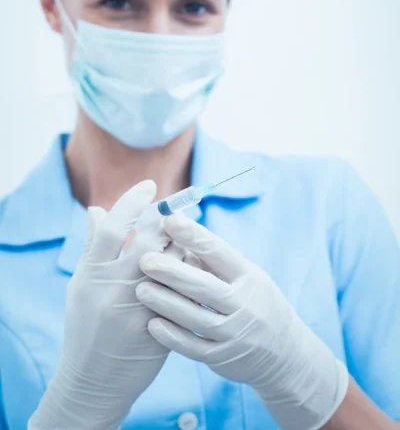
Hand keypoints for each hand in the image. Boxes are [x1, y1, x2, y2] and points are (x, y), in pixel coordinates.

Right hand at [29, 180, 170, 429]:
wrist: (95, 379)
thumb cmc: (86, 325)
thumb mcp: (81, 285)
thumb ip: (93, 247)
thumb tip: (97, 209)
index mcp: (92, 274)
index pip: (115, 226)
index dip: (134, 202)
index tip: (150, 186)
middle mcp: (116, 288)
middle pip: (150, 238)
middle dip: (168, 216)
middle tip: (180, 203)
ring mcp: (140, 308)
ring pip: (173, 261)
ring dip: (183, 240)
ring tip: (189, 229)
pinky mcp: (161, 324)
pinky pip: (184, 288)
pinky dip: (190, 268)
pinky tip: (195, 260)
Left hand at [136, 212, 348, 429]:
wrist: (284, 353)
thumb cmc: (255, 302)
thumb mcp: (246, 277)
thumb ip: (214, 261)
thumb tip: (177, 233)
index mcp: (248, 276)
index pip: (219, 252)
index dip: (193, 235)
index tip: (169, 221)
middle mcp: (244, 304)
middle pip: (204, 286)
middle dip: (172, 272)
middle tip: (145, 260)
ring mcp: (234, 333)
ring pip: (195, 317)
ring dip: (165, 303)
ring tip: (141, 289)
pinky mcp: (223, 357)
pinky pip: (193, 347)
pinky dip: (172, 336)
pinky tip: (152, 324)